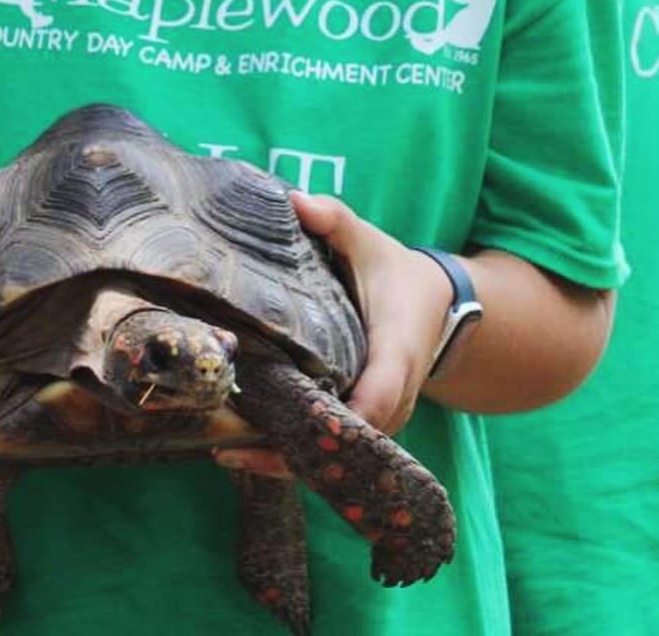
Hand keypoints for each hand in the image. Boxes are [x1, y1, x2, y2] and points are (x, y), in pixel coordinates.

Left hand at [214, 192, 450, 478]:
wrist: (434, 306)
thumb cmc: (393, 273)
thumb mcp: (368, 241)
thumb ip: (335, 220)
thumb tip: (296, 201)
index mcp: (396, 351)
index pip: (375, 398)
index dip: (335, 419)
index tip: (283, 422)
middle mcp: (393, 397)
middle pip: (347, 441)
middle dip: (292, 448)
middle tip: (227, 443)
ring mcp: (380, 420)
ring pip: (337, 454)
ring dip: (287, 458)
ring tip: (224, 450)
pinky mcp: (363, 427)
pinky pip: (331, 451)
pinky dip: (292, 454)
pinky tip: (242, 450)